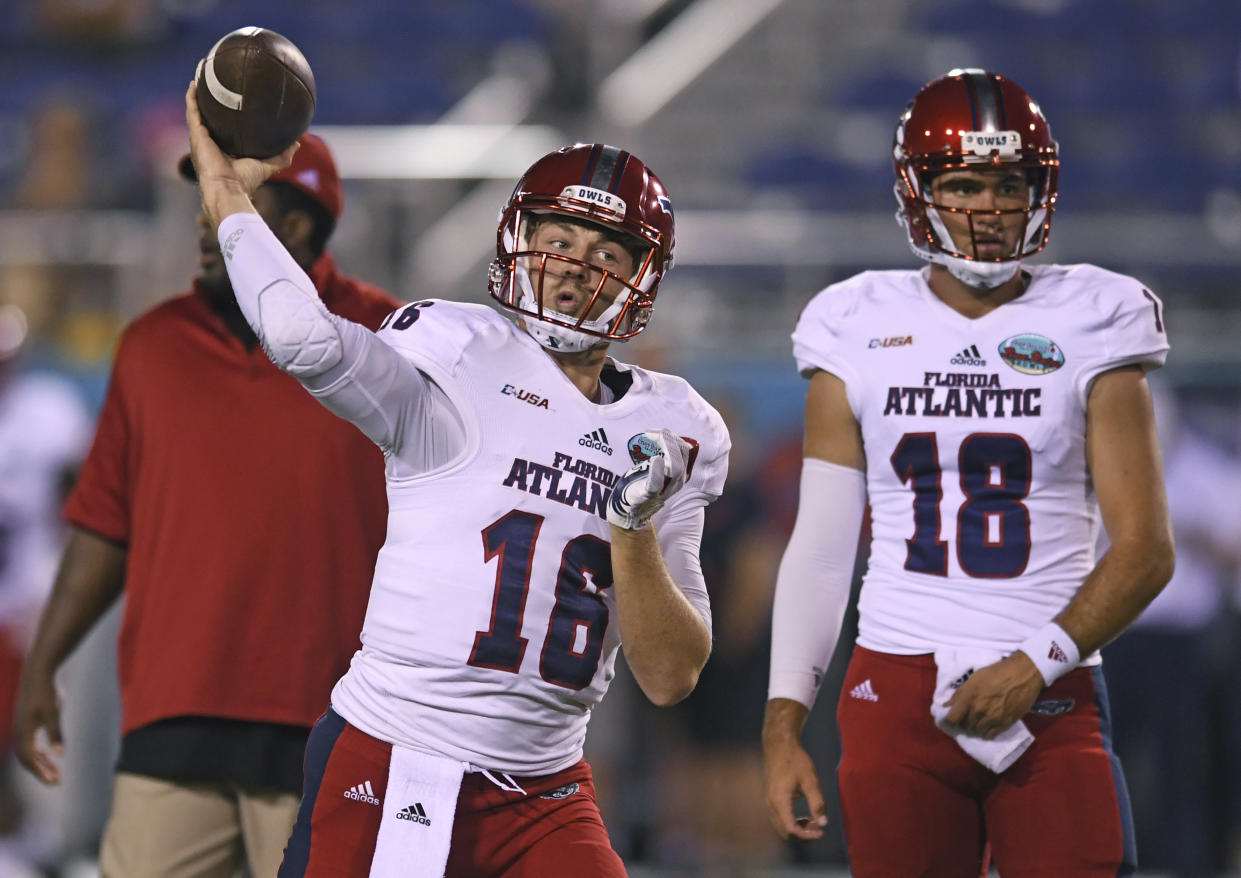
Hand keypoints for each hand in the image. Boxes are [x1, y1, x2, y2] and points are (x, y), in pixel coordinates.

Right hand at [13, 665, 64, 784]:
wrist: (39, 673)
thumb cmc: (47, 692)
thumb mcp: (54, 712)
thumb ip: (56, 733)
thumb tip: (61, 755)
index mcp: (23, 732)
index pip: (29, 758)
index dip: (40, 771)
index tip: (53, 782)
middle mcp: (20, 732)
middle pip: (28, 758)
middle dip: (41, 771)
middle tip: (57, 782)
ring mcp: (23, 727)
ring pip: (31, 752)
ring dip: (43, 763)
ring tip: (57, 773)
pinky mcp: (28, 722)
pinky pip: (32, 743)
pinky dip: (42, 752)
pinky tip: (52, 756)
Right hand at [184, 81, 297, 226]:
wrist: (229, 189)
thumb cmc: (245, 181)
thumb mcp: (267, 166)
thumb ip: (281, 156)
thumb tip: (296, 143)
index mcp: (223, 149)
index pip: (223, 130)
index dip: (225, 117)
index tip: (232, 102)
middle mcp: (210, 142)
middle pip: (208, 118)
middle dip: (209, 102)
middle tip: (215, 85)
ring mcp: (200, 138)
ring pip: (196, 111)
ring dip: (197, 95)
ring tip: (201, 76)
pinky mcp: (196, 135)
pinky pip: (192, 112)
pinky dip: (192, 98)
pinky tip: (194, 83)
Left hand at [606, 429, 695, 529]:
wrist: (626, 506)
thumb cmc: (640, 482)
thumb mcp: (655, 466)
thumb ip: (661, 453)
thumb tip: (663, 433)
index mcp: (679, 473)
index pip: (684, 450)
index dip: (673, 436)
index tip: (656, 431)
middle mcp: (676, 482)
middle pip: (681, 456)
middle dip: (668, 439)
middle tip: (650, 432)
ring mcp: (664, 490)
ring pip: (675, 468)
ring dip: (664, 448)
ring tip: (649, 438)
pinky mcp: (649, 495)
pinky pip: (657, 483)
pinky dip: (657, 471)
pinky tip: (655, 459)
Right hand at [762, 716, 827, 840]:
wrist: (779, 744)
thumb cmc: (795, 760)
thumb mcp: (810, 780)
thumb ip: (817, 803)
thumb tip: (823, 823)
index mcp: (780, 800)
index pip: (791, 828)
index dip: (806, 834)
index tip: (821, 832)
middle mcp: (770, 803)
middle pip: (783, 829)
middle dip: (802, 832)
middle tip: (818, 827)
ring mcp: (768, 799)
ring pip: (780, 824)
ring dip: (796, 827)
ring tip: (812, 821)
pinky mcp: (769, 796)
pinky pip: (778, 816)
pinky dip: (791, 820)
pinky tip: (803, 814)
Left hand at [943, 651, 1043, 737]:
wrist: (1023, 675)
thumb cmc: (996, 673)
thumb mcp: (974, 678)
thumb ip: (959, 693)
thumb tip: (946, 705)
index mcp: (968, 697)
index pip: (952, 718)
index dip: (952, 718)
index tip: (955, 715)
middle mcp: (978, 710)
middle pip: (964, 726)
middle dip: (964, 721)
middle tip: (969, 715)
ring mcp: (992, 718)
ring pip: (976, 731)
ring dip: (976, 726)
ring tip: (980, 718)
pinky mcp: (1005, 724)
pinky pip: (990, 735)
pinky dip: (987, 731)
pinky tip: (989, 724)